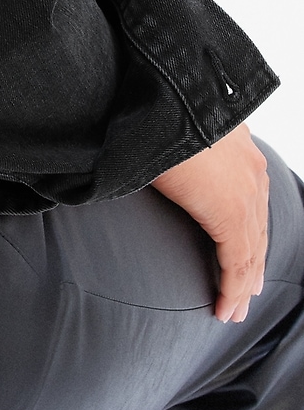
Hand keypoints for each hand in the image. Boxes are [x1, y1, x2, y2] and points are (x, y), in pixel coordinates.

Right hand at [152, 124, 269, 322]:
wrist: (161, 99)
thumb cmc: (156, 106)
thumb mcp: (174, 125)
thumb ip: (175, 144)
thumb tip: (153, 148)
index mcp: (240, 147)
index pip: (250, 199)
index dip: (247, 230)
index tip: (243, 251)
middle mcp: (251, 172)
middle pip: (257, 229)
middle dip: (251, 263)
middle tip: (246, 290)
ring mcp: (245, 194)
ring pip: (251, 252)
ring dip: (242, 284)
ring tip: (235, 309)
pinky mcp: (231, 216)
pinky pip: (236, 264)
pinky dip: (231, 290)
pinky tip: (225, 309)